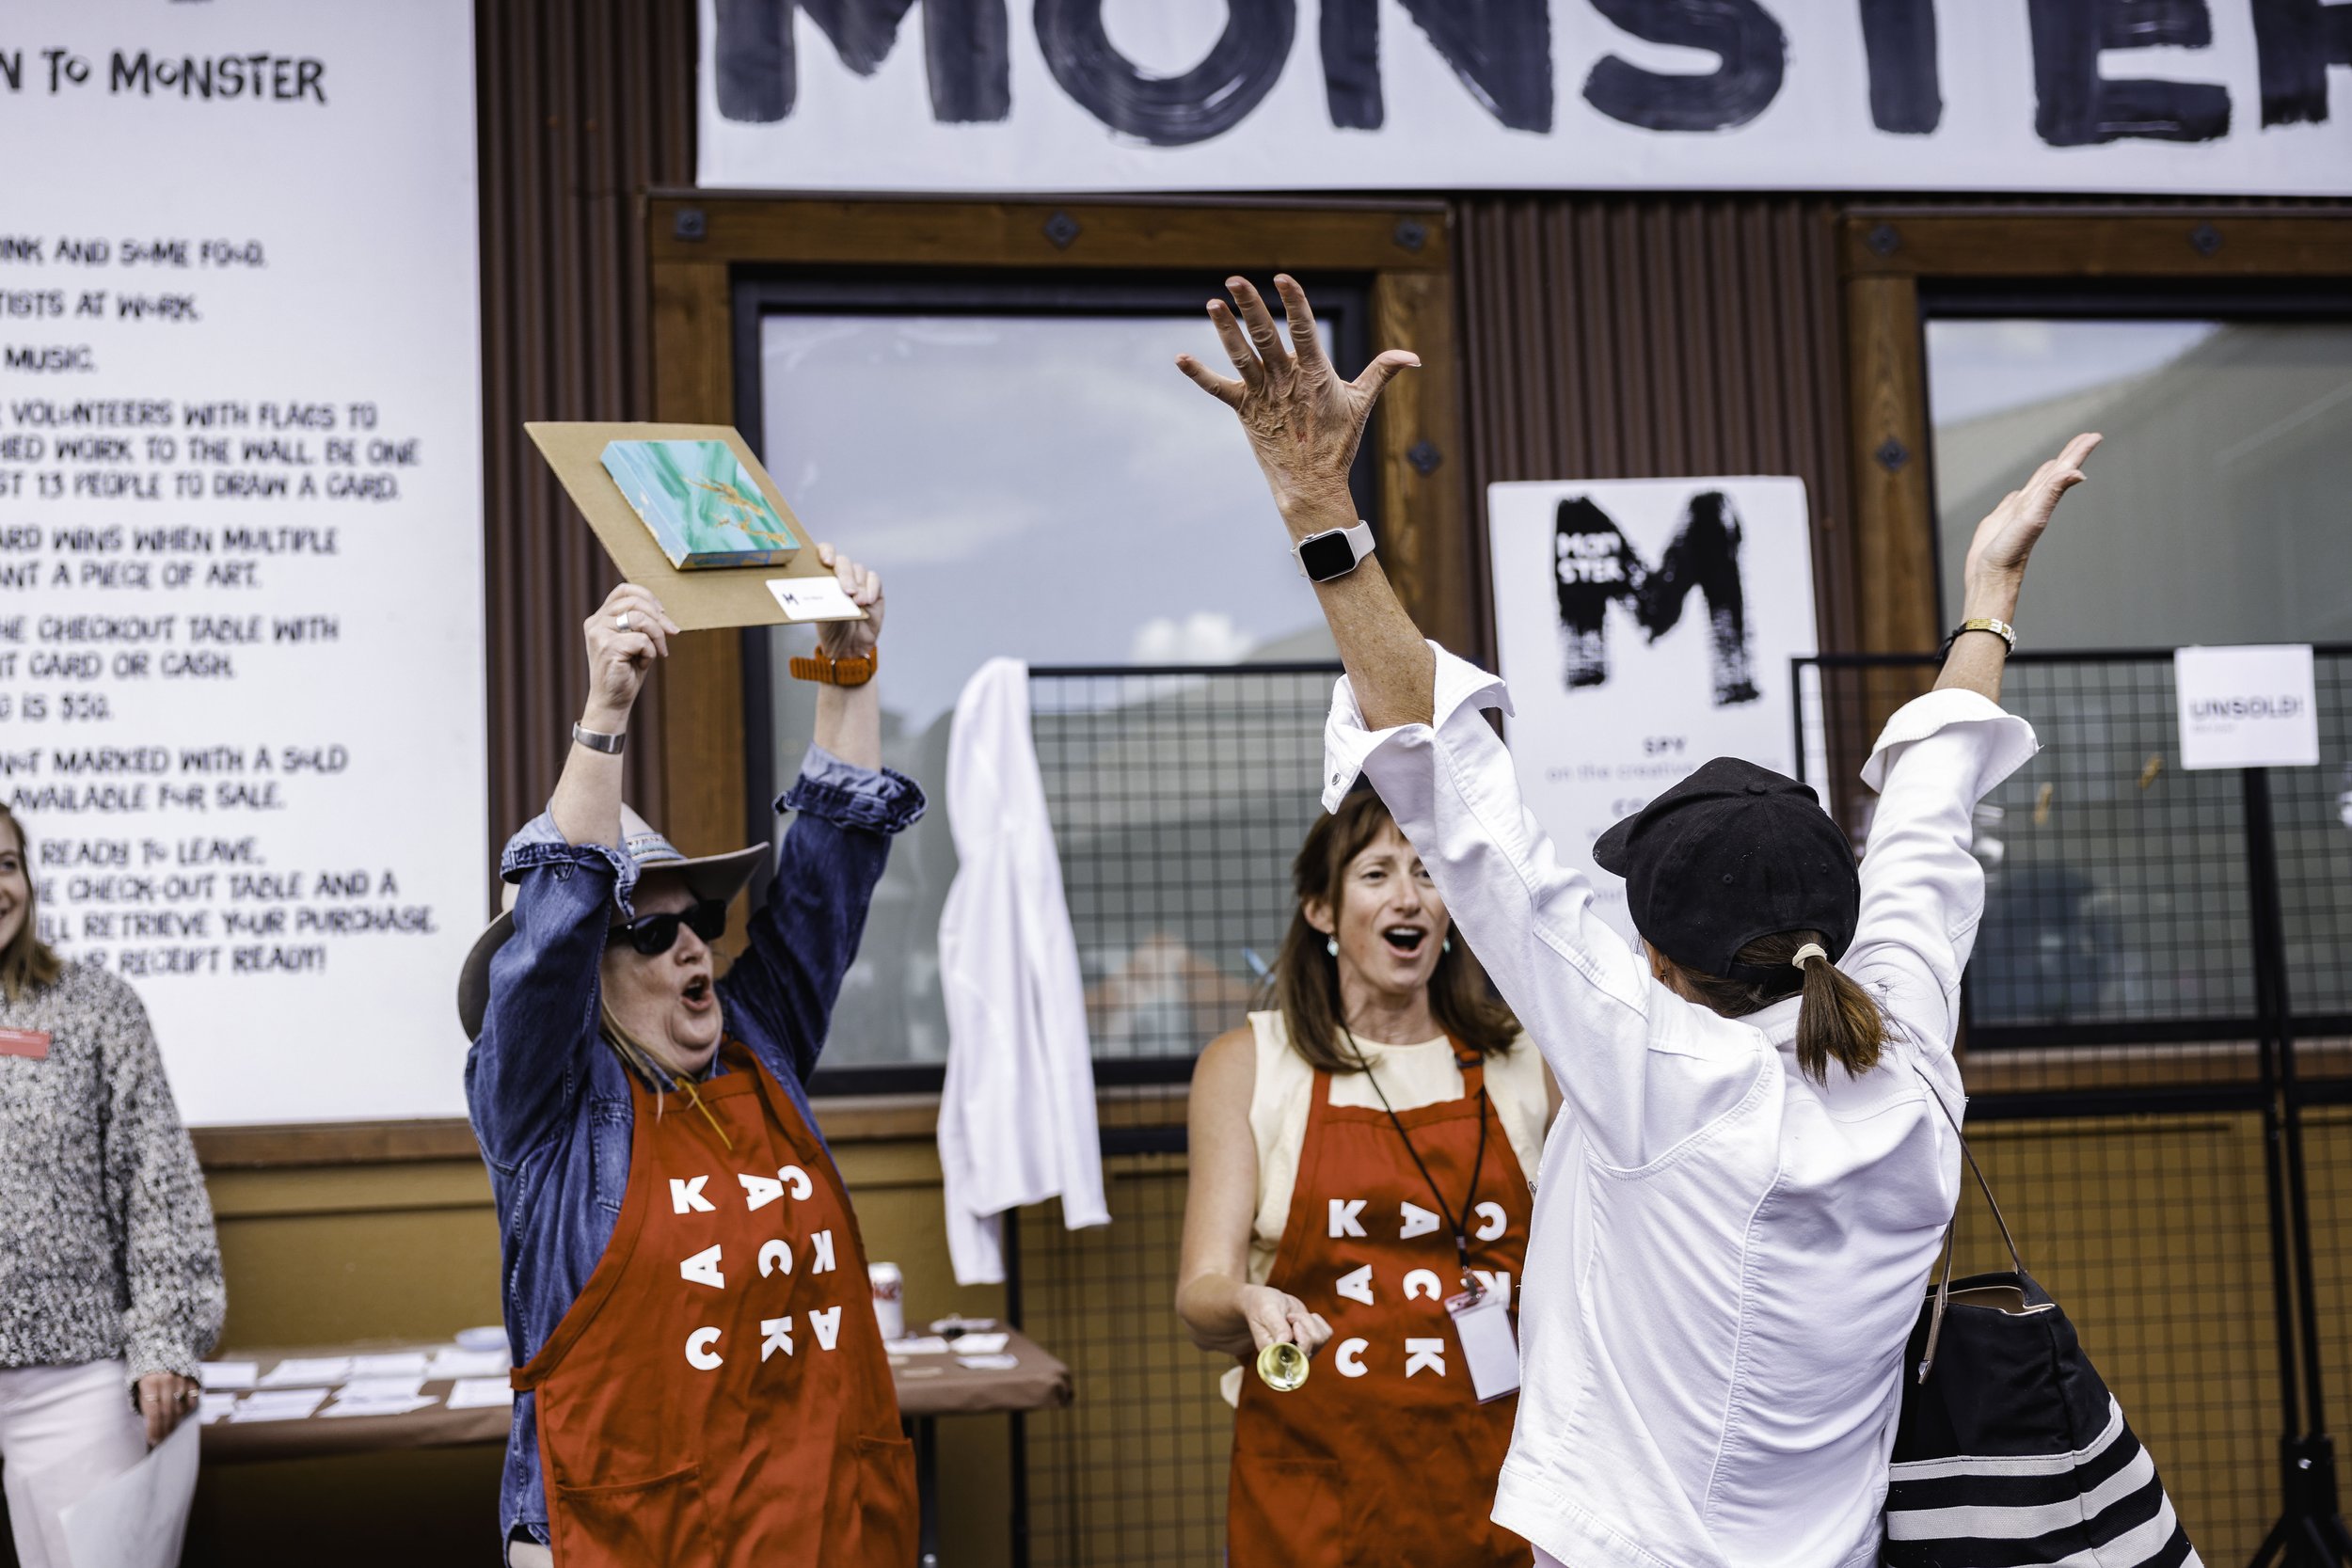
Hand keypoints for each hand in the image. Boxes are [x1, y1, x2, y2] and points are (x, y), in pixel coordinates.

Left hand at [135, 1370, 199, 1444]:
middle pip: (167, 1413)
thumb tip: (148, 1422)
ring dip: (175, 1421)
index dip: (154, 1429)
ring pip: (181, 1408)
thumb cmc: (145, 1368)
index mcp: (150, 1382)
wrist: (162, 1344)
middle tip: (161, 1441)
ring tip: (169, 1430)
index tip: (153, 1440)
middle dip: (164, 1430)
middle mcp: (168, 1381)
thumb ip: (142, 1400)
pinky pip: (193, 1400)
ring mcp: (182, 1379)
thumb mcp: (136, 1382)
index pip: (153, 1413)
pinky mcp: (193, 1378)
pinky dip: (187, 1409)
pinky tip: (180, 1415)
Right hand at [580, 582, 676, 728]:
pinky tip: (642, 664)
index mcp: (600, 617)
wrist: (613, 701)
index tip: (662, 612)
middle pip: (635, 602)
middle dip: (660, 618)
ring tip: (657, 652)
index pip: (623, 590)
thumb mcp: (635, 641)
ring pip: (640, 618)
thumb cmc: (626, 672)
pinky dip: (650, 652)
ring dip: (657, 635)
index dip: (647, 596)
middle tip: (673, 633)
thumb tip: (663, 613)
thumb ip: (641, 623)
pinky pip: (641, 640)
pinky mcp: (607, 647)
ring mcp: (599, 633)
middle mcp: (596, 622)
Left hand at [811, 543, 882, 659]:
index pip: (824, 553)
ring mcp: (858, 580)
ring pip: (859, 570)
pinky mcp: (874, 589)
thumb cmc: (831, 628)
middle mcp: (840, 574)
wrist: (849, 646)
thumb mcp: (822, 613)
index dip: (826, 552)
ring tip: (858, 603)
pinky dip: (871, 588)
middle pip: (843, 562)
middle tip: (847, 592)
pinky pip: (874, 579)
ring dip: (858, 585)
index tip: (827, 562)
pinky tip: (867, 601)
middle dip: (845, 575)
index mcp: (823, 575)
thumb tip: (826, 587)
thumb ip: (825, 597)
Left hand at [1177, 275, 1420, 530]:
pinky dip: (1199, 374)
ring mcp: (1262, 395)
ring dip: (1225, 329)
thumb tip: (1413, 357)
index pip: (1304, 328)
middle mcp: (1285, 379)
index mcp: (1314, 373)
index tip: (1282, 277)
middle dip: (1250, 305)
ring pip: (1241, 355)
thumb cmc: (1338, 443)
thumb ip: (1382, 372)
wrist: (1311, 485)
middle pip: (1265, 335)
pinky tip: (1179, 358)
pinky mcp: (1244, 410)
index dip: (1293, 301)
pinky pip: (1218, 388)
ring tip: (1212, 303)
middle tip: (1235, 279)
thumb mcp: (1361, 403)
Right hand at [1235, 1284, 1332, 1358]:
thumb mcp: (1267, 1312)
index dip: (1301, 1340)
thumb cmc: (1262, 1307)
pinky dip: (1316, 1321)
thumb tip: (1285, 1342)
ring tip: (1293, 1316)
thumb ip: (1277, 1327)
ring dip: (1308, 1321)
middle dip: (1303, 1325)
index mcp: (1273, 1354)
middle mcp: (1289, 1357)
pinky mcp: (1313, 1343)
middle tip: (1290, 1316)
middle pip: (1310, 1348)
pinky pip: (1326, 1334)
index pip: (1296, 1359)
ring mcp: (1303, 1351)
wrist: (1268, 1303)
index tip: (1294, 1323)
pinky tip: (1303, 1319)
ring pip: (1320, 1339)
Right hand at [1960, 432, 2100, 618]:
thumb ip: (2052, 493)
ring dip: (2048, 471)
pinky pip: (2013, 501)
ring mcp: (2017, 513)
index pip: (2065, 470)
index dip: (2079, 452)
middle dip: (2069, 454)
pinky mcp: (2000, 521)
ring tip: (2057, 460)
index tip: (2095, 436)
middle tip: (2086, 438)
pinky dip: (2021, 492)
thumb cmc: (2010, 553)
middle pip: (2055, 473)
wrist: (1990, 578)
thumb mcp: (2032, 519)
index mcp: (2044, 501)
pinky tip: (2021, 492)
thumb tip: (2077, 472)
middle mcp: (2034, 504)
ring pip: (2036, 486)